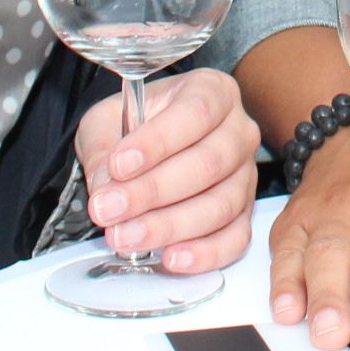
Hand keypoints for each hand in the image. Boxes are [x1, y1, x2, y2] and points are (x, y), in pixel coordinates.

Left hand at [78, 70, 259, 274]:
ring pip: (220, 204)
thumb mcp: (106, 121)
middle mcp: (239, 130)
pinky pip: (235, 237)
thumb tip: (107, 188)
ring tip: (124, 237)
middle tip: (109, 210)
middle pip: (208, 163)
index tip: (118, 165)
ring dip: (169, 226)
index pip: (195, 113)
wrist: (150, 145)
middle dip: (152, 192)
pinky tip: (171, 258)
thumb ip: (102, 149)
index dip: (157, 142)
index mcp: (212, 92)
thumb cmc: (134, 126)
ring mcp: (246, 174)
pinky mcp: (245, 213)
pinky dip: (205, 253)